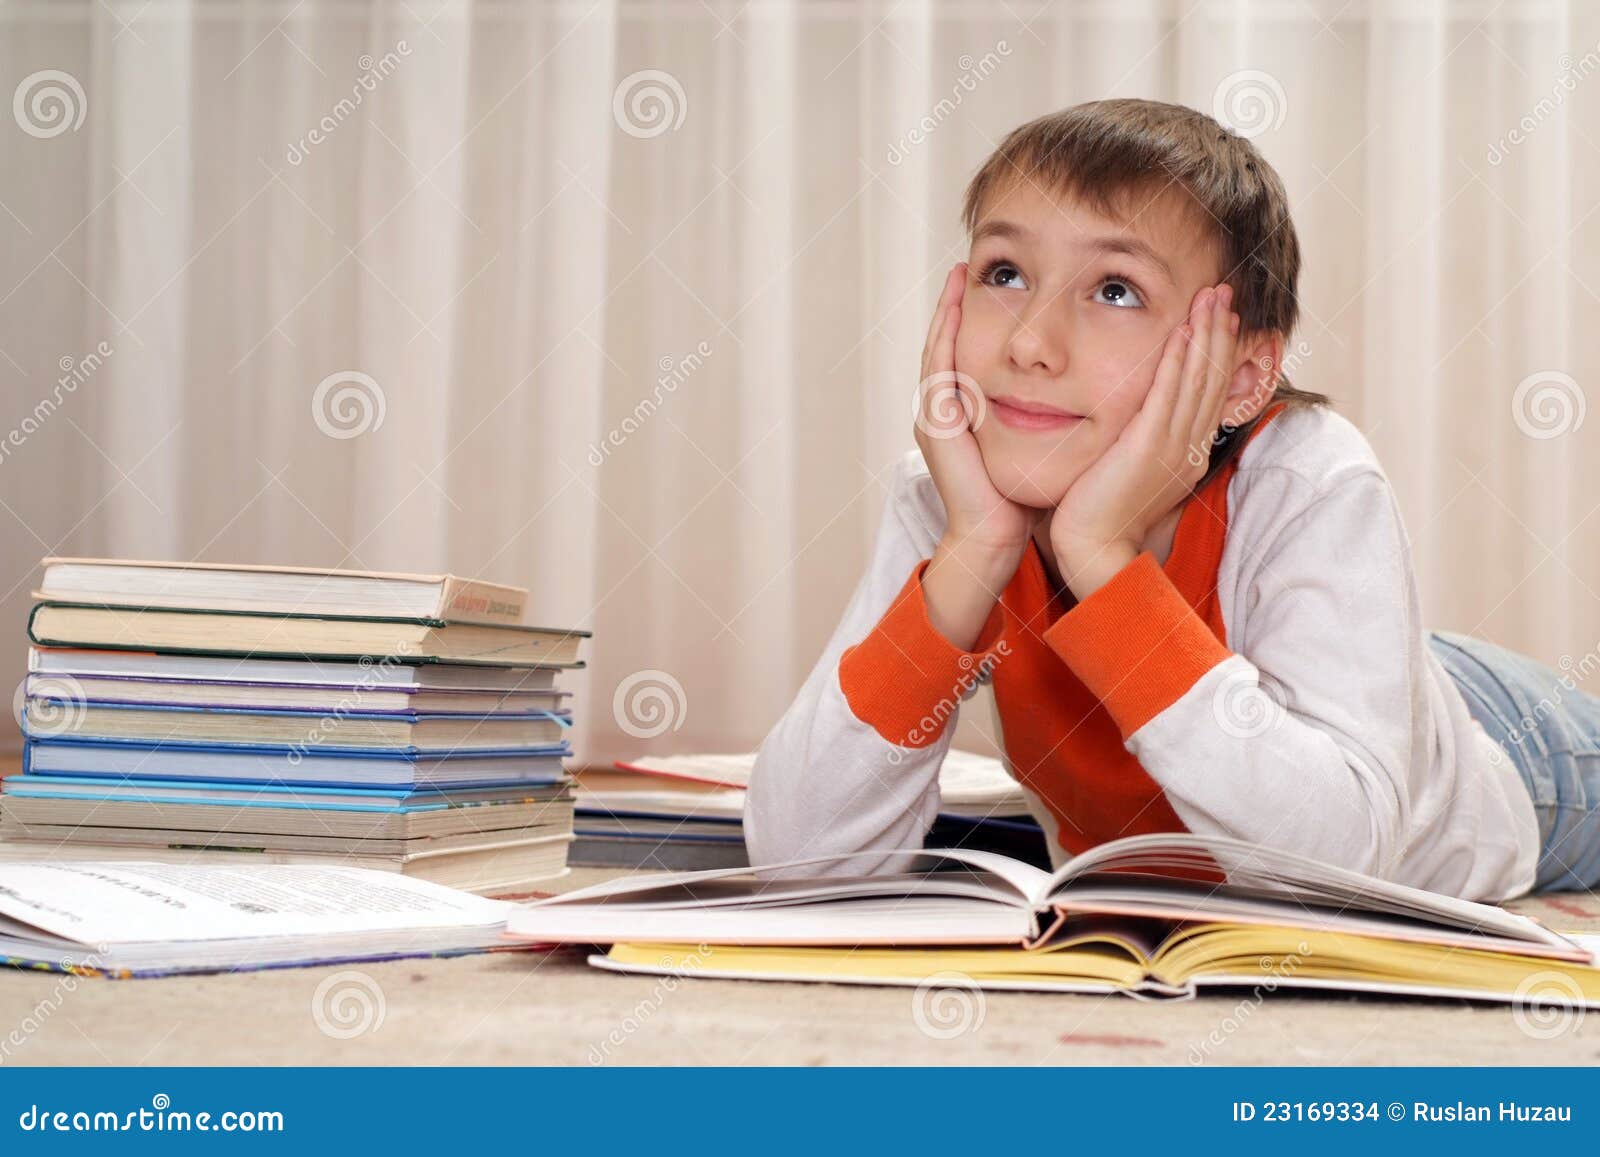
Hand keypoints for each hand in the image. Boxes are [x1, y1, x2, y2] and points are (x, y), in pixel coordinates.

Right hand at [915, 263, 1038, 575]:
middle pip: (946, 344)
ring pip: (937, 349)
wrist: (995, 540)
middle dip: (955, 305)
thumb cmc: (1019, 501)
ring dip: (948, 310)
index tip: (992, 284)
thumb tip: (1072, 392)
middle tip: (967, 265)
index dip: (974, 319)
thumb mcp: (1032, 447)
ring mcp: (933, 417)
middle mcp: (942, 412)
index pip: (966, 354)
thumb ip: (1040, 417)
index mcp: (964, 416)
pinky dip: (946, 334)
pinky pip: (937, 367)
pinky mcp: (936, 424)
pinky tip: (958, 306)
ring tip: (960, 275)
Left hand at [1048, 282, 1240, 599]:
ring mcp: (1172, 447)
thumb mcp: (1127, 472)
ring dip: (1205, 334)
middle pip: (1212, 378)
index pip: (1207, 391)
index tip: (1219, 318)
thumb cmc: (1097, 515)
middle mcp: (1186, 447)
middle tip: (1224, 292)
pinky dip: (1179, 362)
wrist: (1092, 549)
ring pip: (1197, 380)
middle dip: (1218, 331)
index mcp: (1184, 453)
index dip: (1216, 352)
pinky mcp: (1150, 448)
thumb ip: (1137, 444)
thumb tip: (1134, 422)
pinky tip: (1183, 332)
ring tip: (1212, 296)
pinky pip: (1169, 396)